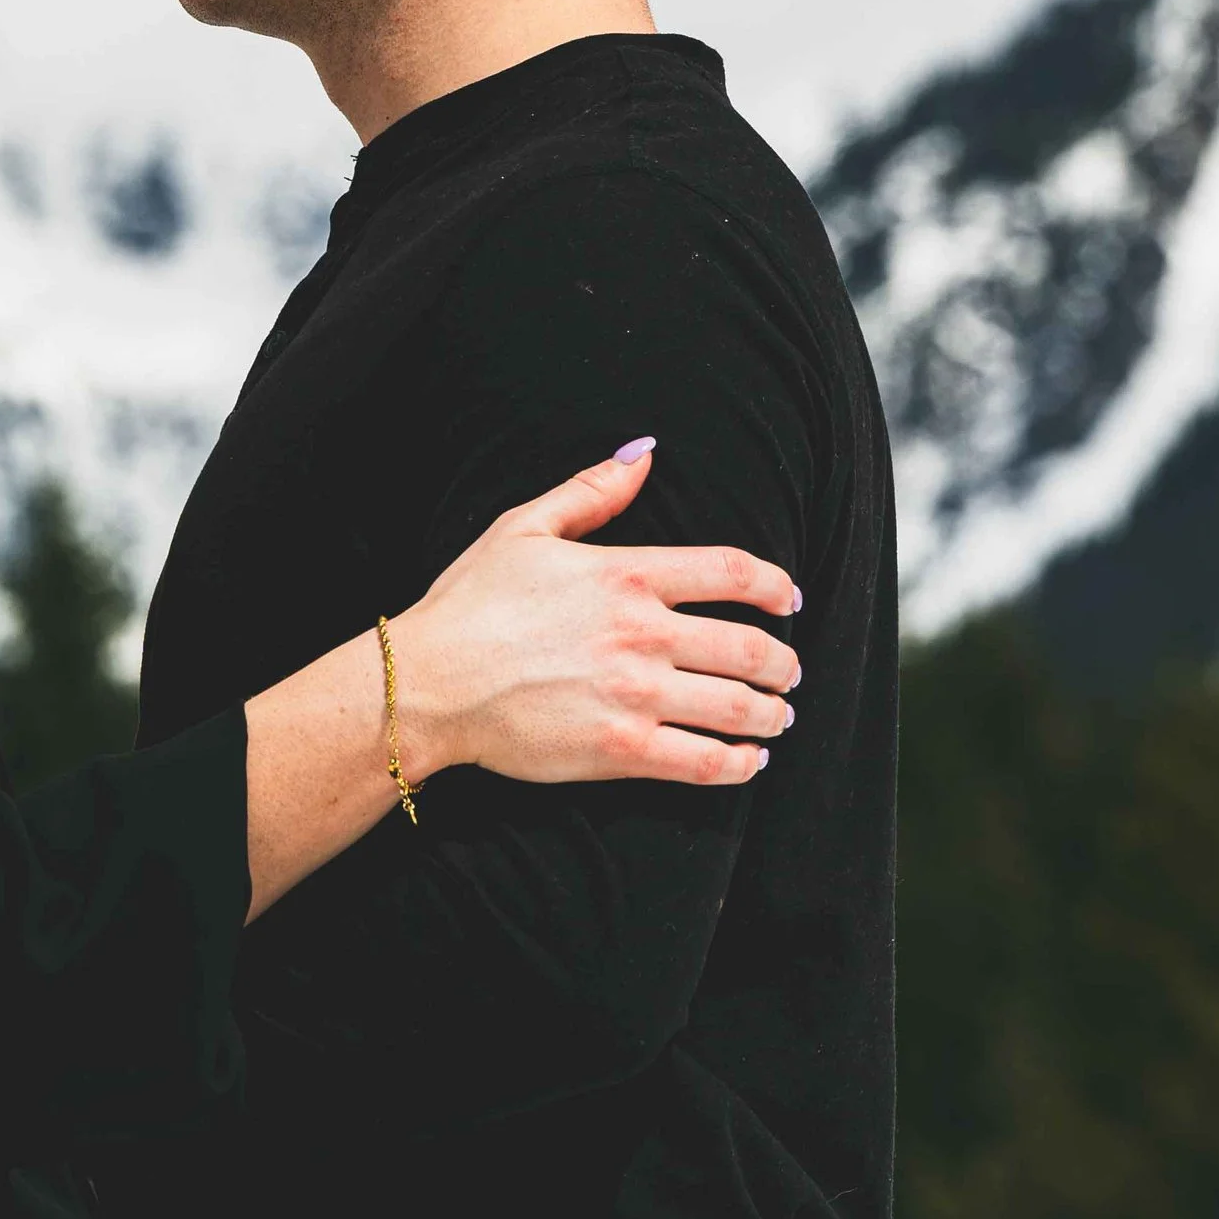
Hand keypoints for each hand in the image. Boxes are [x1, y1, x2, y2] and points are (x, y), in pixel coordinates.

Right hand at [390, 444, 802, 790]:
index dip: (775, 586)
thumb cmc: (470, 603)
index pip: (731, 572)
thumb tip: (645, 453)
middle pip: (749, 647)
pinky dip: (739, 764)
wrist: (429, 682)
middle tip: (789, 671)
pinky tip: (747, 762)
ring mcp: (635, 695)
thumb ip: (591, 491)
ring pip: (738, 707)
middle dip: (784, 662)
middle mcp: (641, 633)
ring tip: (777, 717)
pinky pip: (704, 762)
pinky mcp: (621, 749)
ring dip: (772, 714)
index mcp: (625, 575)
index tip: (789, 599)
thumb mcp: (523, 527)